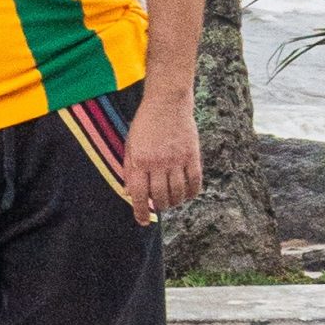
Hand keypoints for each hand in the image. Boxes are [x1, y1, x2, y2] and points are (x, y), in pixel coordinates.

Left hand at [123, 93, 202, 226]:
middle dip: (160, 206)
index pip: (140, 194)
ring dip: (175, 201)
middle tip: (160, 206)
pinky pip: (195, 181)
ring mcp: (177, 160)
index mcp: (139, 161)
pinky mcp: (192, 155)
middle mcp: (158, 163)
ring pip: (178, 192)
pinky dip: (192, 192)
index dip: (140, 211)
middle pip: (160, 196)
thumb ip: (129, 169)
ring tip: (172, 201)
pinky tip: (188, 195)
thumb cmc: (145, 124)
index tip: (143, 222)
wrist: (167, 102)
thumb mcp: (130, 145)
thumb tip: (130, 193)